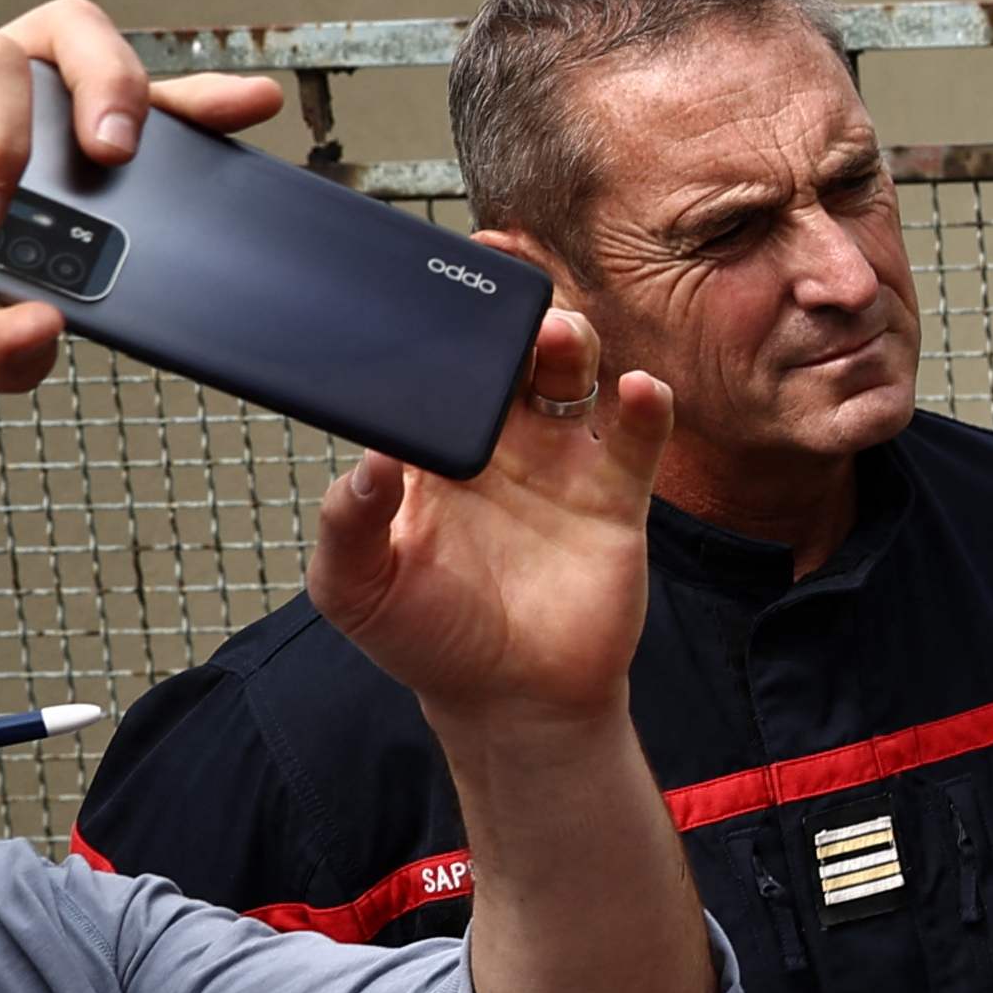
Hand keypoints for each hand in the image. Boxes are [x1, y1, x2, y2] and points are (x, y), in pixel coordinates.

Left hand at [306, 306, 669, 732]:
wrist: (513, 703)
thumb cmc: (428, 642)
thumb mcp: (356, 588)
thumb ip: (347, 523)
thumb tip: (367, 460)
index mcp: (432, 455)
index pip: (435, 372)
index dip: (439, 326)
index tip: (439, 289)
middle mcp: (498, 446)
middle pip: (509, 356)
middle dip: (513, 316)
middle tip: (510, 295)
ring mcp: (558, 466)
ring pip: (570, 379)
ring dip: (570, 343)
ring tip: (560, 335)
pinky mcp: (614, 496)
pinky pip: (634, 438)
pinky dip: (645, 407)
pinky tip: (639, 389)